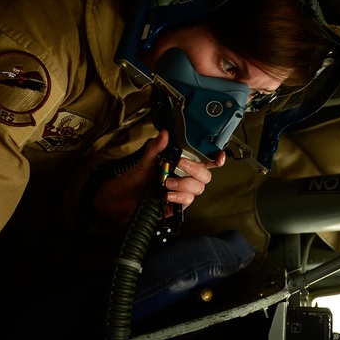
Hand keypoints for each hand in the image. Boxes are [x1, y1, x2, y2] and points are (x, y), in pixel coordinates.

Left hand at [92, 129, 225, 223]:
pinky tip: (168, 195)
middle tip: (180, 165)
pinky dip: (179, 196)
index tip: (218, 157)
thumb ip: (156, 148)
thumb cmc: (134, 178)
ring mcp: (182, 192)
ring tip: (167, 183)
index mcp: (180, 164)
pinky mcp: (177, 205)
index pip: (203, 161)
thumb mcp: (144, 161)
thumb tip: (165, 134)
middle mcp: (184, 177)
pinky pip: (187, 201)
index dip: (214, 159)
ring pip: (198, 188)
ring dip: (184, 184)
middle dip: (195, 169)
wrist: (121, 198)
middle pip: (205, 175)